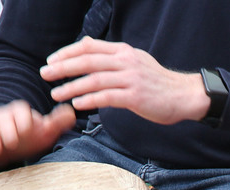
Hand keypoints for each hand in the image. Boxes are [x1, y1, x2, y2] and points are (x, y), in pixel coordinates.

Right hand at [0, 100, 75, 168]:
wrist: (12, 148)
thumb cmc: (31, 137)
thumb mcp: (46, 131)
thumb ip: (57, 122)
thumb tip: (71, 112)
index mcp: (20, 112)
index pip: (20, 110)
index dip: (23, 119)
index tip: (27, 129)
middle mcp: (3, 117)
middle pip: (2, 118)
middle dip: (7, 129)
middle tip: (13, 142)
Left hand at [39, 36, 208, 124]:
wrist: (184, 95)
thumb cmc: (158, 83)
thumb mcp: (136, 62)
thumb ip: (114, 59)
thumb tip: (88, 51)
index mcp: (124, 52)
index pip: (89, 47)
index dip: (67, 53)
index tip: (51, 61)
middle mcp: (125, 61)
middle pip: (87, 61)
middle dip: (63, 67)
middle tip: (45, 74)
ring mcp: (131, 79)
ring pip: (94, 80)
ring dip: (72, 86)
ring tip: (56, 93)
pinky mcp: (135, 97)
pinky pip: (107, 97)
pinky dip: (89, 100)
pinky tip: (77, 104)